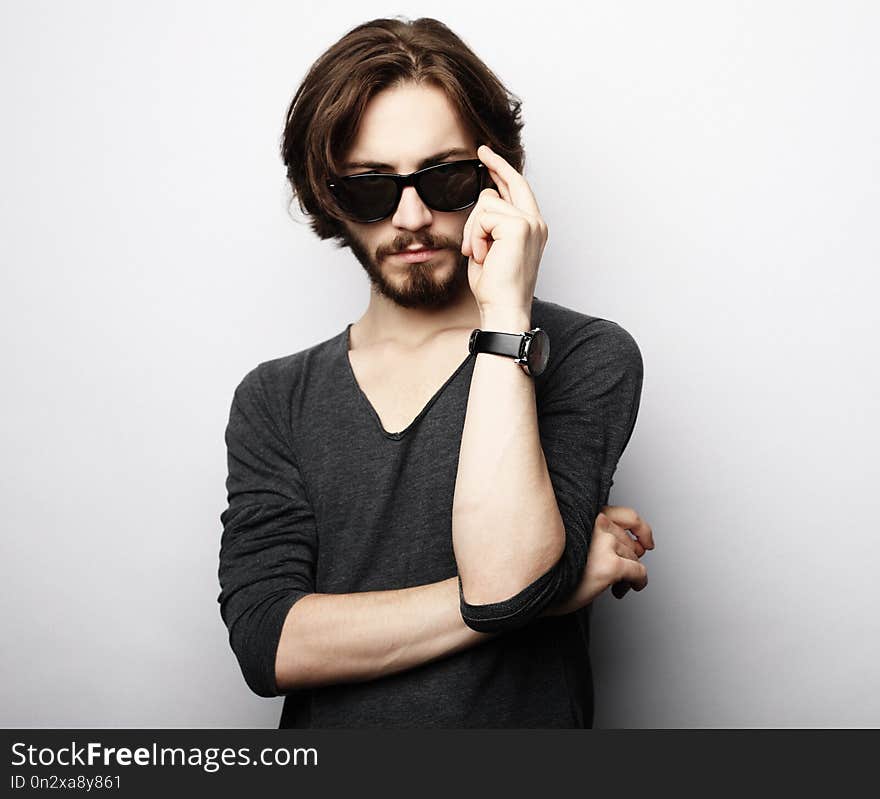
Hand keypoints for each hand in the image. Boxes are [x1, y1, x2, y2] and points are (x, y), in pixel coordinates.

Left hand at [461, 144, 547, 315]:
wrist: (504, 309)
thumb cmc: (495, 288)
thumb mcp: (490, 249)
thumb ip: (491, 225)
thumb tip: (485, 199)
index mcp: (532, 229)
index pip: (519, 191)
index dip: (504, 171)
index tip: (488, 155)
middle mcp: (536, 223)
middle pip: (511, 183)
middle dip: (495, 164)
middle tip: (481, 150)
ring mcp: (530, 223)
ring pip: (486, 203)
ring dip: (473, 229)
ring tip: (480, 254)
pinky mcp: (519, 227)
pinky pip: (483, 216)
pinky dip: (476, 236)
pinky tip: (483, 255)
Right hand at [540, 505, 654, 616]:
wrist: (534, 586)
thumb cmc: (550, 565)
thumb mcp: (575, 539)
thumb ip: (603, 534)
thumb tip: (637, 546)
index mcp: (589, 514)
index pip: (628, 516)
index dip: (642, 530)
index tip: (646, 543)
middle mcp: (598, 522)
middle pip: (631, 542)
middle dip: (629, 560)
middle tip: (619, 575)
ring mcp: (605, 542)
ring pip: (635, 558)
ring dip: (630, 574)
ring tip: (614, 585)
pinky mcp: (611, 564)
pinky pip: (639, 573)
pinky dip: (638, 583)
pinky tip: (627, 588)